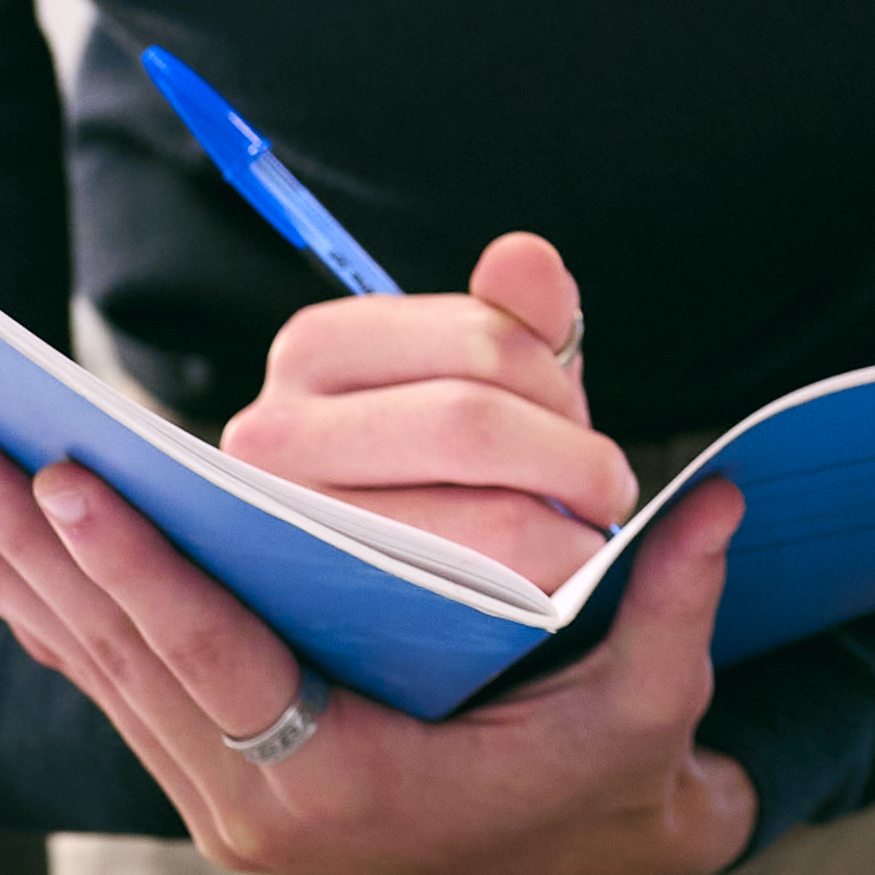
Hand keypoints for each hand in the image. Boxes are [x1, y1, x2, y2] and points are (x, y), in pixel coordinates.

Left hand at [0, 427, 757, 874]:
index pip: (215, 658)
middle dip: (32, 545)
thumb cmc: (608, 783)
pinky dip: (41, 606)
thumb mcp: (654, 703)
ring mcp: (217, 794)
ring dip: (10, 570)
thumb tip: (717, 502)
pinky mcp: (207, 768)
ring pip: (89, 667)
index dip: (140, 565)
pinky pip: (105, 678)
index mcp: (343, 787)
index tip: (71, 478)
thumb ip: (671, 605)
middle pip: (118, 656)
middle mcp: (253, 804)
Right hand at [219, 230, 629, 591]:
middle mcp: (273, 432)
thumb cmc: (469, 470)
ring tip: (577, 532)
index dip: (559, 382)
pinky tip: (549, 582)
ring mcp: (294, 532)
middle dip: (573, 458)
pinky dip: (544, 580)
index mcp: (317, 346)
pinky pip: (481, 592)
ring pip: (489, 518)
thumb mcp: (501, 382)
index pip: (485, 341)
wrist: (411, 620)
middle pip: (475, 424)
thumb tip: (523, 254)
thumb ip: (523, 317)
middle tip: (602, 487)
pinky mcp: (342, 619)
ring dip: (567, 528)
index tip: (572, 416)